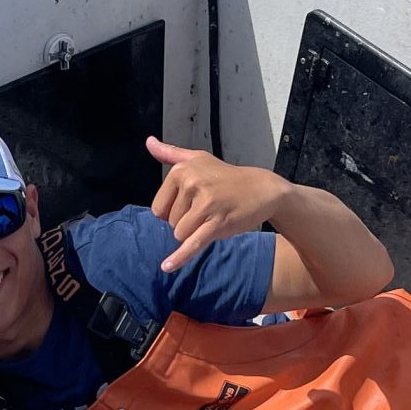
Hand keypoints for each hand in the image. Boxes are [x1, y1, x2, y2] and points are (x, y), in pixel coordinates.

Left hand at [147, 136, 286, 274]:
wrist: (262, 188)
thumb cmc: (226, 176)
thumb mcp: (198, 159)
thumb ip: (171, 153)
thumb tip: (148, 143)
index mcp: (181, 171)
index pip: (158, 208)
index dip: (173, 212)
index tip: (192, 202)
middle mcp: (191, 184)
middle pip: (170, 222)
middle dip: (186, 222)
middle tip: (207, 208)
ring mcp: (205, 204)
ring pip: (181, 234)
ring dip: (195, 233)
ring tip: (213, 217)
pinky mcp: (218, 223)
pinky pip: (193, 243)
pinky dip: (180, 257)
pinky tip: (167, 267)